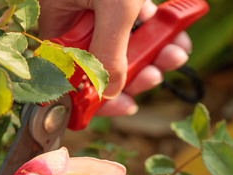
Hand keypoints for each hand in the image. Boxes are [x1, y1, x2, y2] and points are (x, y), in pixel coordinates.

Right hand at [39, 0, 191, 114]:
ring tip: (176, 52)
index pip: (72, 76)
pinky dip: (156, 31)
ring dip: (153, 54)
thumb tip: (111, 93)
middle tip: (157, 75)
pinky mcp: (115, 1)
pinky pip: (135, 26)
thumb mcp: (113, 7)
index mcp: (57, 25)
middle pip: (102, 65)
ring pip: (123, 47)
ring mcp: (95, 12)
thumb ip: (111, 53)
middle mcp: (74, 22)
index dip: (98, 97)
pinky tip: (174, 33)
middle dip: (135, 74)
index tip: (125, 106)